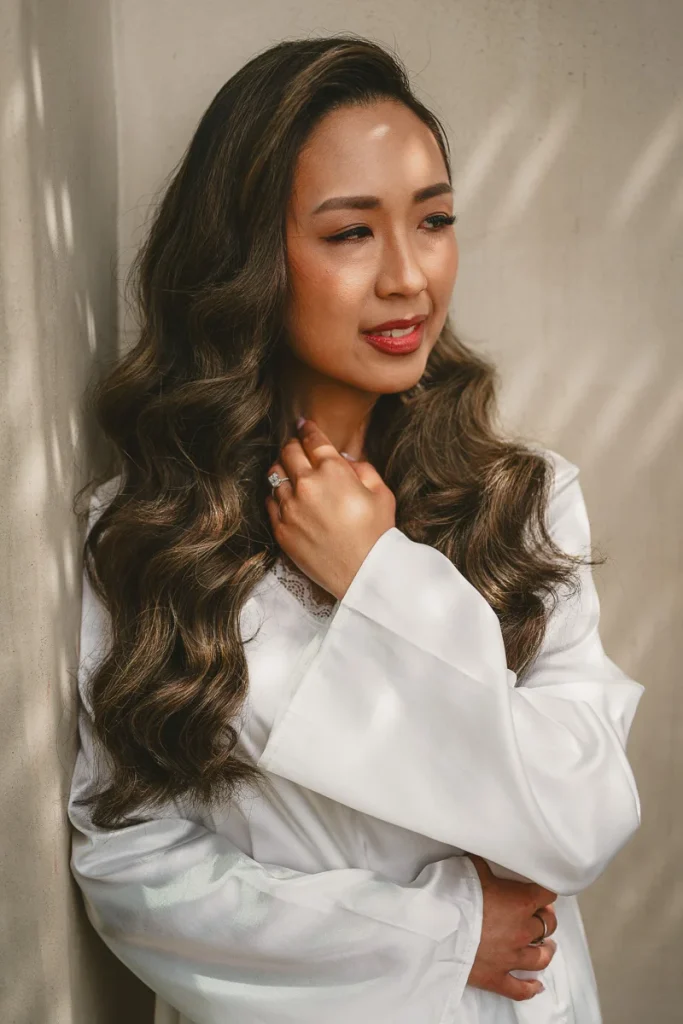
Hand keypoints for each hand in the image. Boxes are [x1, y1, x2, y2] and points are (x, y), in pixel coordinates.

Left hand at [265, 418, 395, 599]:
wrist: (365, 572)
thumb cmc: (377, 533)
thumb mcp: (381, 492)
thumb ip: (363, 468)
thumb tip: (346, 461)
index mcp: (333, 471)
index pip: (312, 440)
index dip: (308, 429)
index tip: (304, 425)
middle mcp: (306, 484)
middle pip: (288, 451)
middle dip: (293, 446)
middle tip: (298, 448)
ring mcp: (290, 507)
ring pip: (274, 474)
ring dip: (283, 469)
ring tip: (291, 473)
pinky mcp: (281, 529)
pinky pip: (270, 501)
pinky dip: (277, 495)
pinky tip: (288, 498)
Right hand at [466, 854, 558, 1000]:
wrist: (436, 927)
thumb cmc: (453, 895)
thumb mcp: (472, 868)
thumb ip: (487, 867)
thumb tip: (486, 860)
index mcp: (520, 902)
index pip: (547, 894)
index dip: (545, 892)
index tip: (541, 891)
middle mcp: (521, 931)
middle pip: (547, 925)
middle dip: (545, 918)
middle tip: (540, 914)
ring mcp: (511, 957)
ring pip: (541, 957)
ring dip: (545, 950)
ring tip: (546, 946)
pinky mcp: (497, 978)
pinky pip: (521, 989)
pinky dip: (531, 987)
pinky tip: (536, 985)